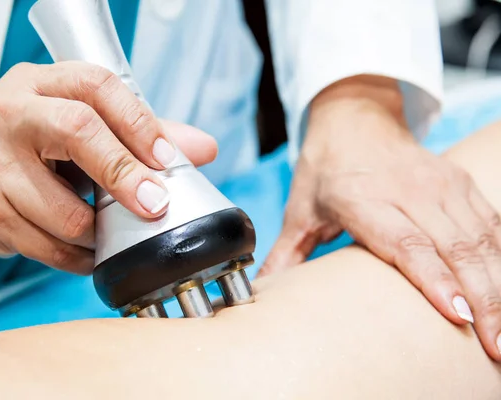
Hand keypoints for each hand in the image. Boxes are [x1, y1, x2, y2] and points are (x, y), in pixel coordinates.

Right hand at [0, 61, 216, 273]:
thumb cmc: (38, 147)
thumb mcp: (83, 124)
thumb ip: (143, 133)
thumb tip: (204, 149)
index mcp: (38, 83)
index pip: (96, 87)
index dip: (140, 123)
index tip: (168, 160)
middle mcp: (8, 114)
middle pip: (78, 132)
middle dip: (126, 174)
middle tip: (155, 205)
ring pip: (67, 211)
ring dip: (103, 231)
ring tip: (109, 228)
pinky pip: (51, 248)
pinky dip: (82, 257)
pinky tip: (88, 249)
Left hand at [260, 75, 500, 360]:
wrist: (354, 119)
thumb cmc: (325, 169)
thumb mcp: (299, 210)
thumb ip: (285, 254)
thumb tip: (259, 292)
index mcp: (362, 198)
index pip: (405, 243)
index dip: (433, 280)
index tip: (456, 315)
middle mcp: (407, 190)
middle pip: (453, 247)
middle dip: (481, 299)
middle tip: (494, 345)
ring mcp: (439, 183)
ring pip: (479, 238)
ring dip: (497, 286)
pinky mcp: (459, 181)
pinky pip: (490, 223)